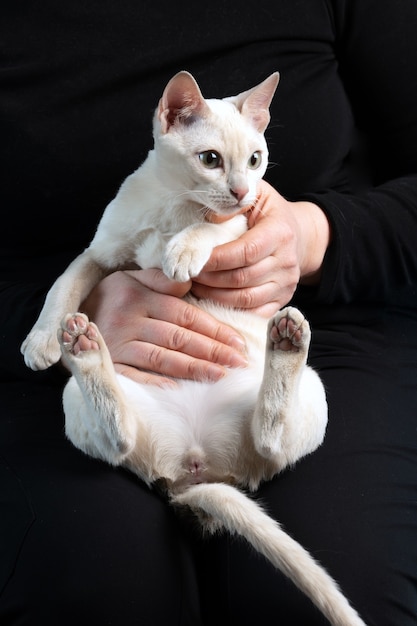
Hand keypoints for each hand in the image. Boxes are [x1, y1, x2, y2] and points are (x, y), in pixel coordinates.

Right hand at [81, 268, 246, 384]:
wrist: (65, 322)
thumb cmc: (108, 298)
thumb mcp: (130, 279)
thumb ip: (160, 279)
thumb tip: (189, 282)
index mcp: (139, 296)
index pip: (185, 314)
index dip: (214, 329)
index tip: (238, 342)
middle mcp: (128, 320)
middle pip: (179, 337)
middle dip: (212, 351)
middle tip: (239, 363)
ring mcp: (116, 345)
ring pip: (162, 358)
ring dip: (193, 368)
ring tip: (220, 376)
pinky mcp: (107, 365)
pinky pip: (135, 376)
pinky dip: (156, 383)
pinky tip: (179, 390)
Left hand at [191, 180, 330, 316]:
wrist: (300, 235)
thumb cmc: (269, 214)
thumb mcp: (256, 196)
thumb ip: (234, 204)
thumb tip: (211, 219)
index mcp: (280, 233)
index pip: (246, 251)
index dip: (218, 259)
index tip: (196, 261)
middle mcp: (287, 261)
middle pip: (243, 278)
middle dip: (211, 279)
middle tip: (189, 275)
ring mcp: (286, 283)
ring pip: (246, 298)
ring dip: (216, 296)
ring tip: (196, 288)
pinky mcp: (283, 299)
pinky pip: (255, 313)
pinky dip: (232, 312)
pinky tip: (213, 303)